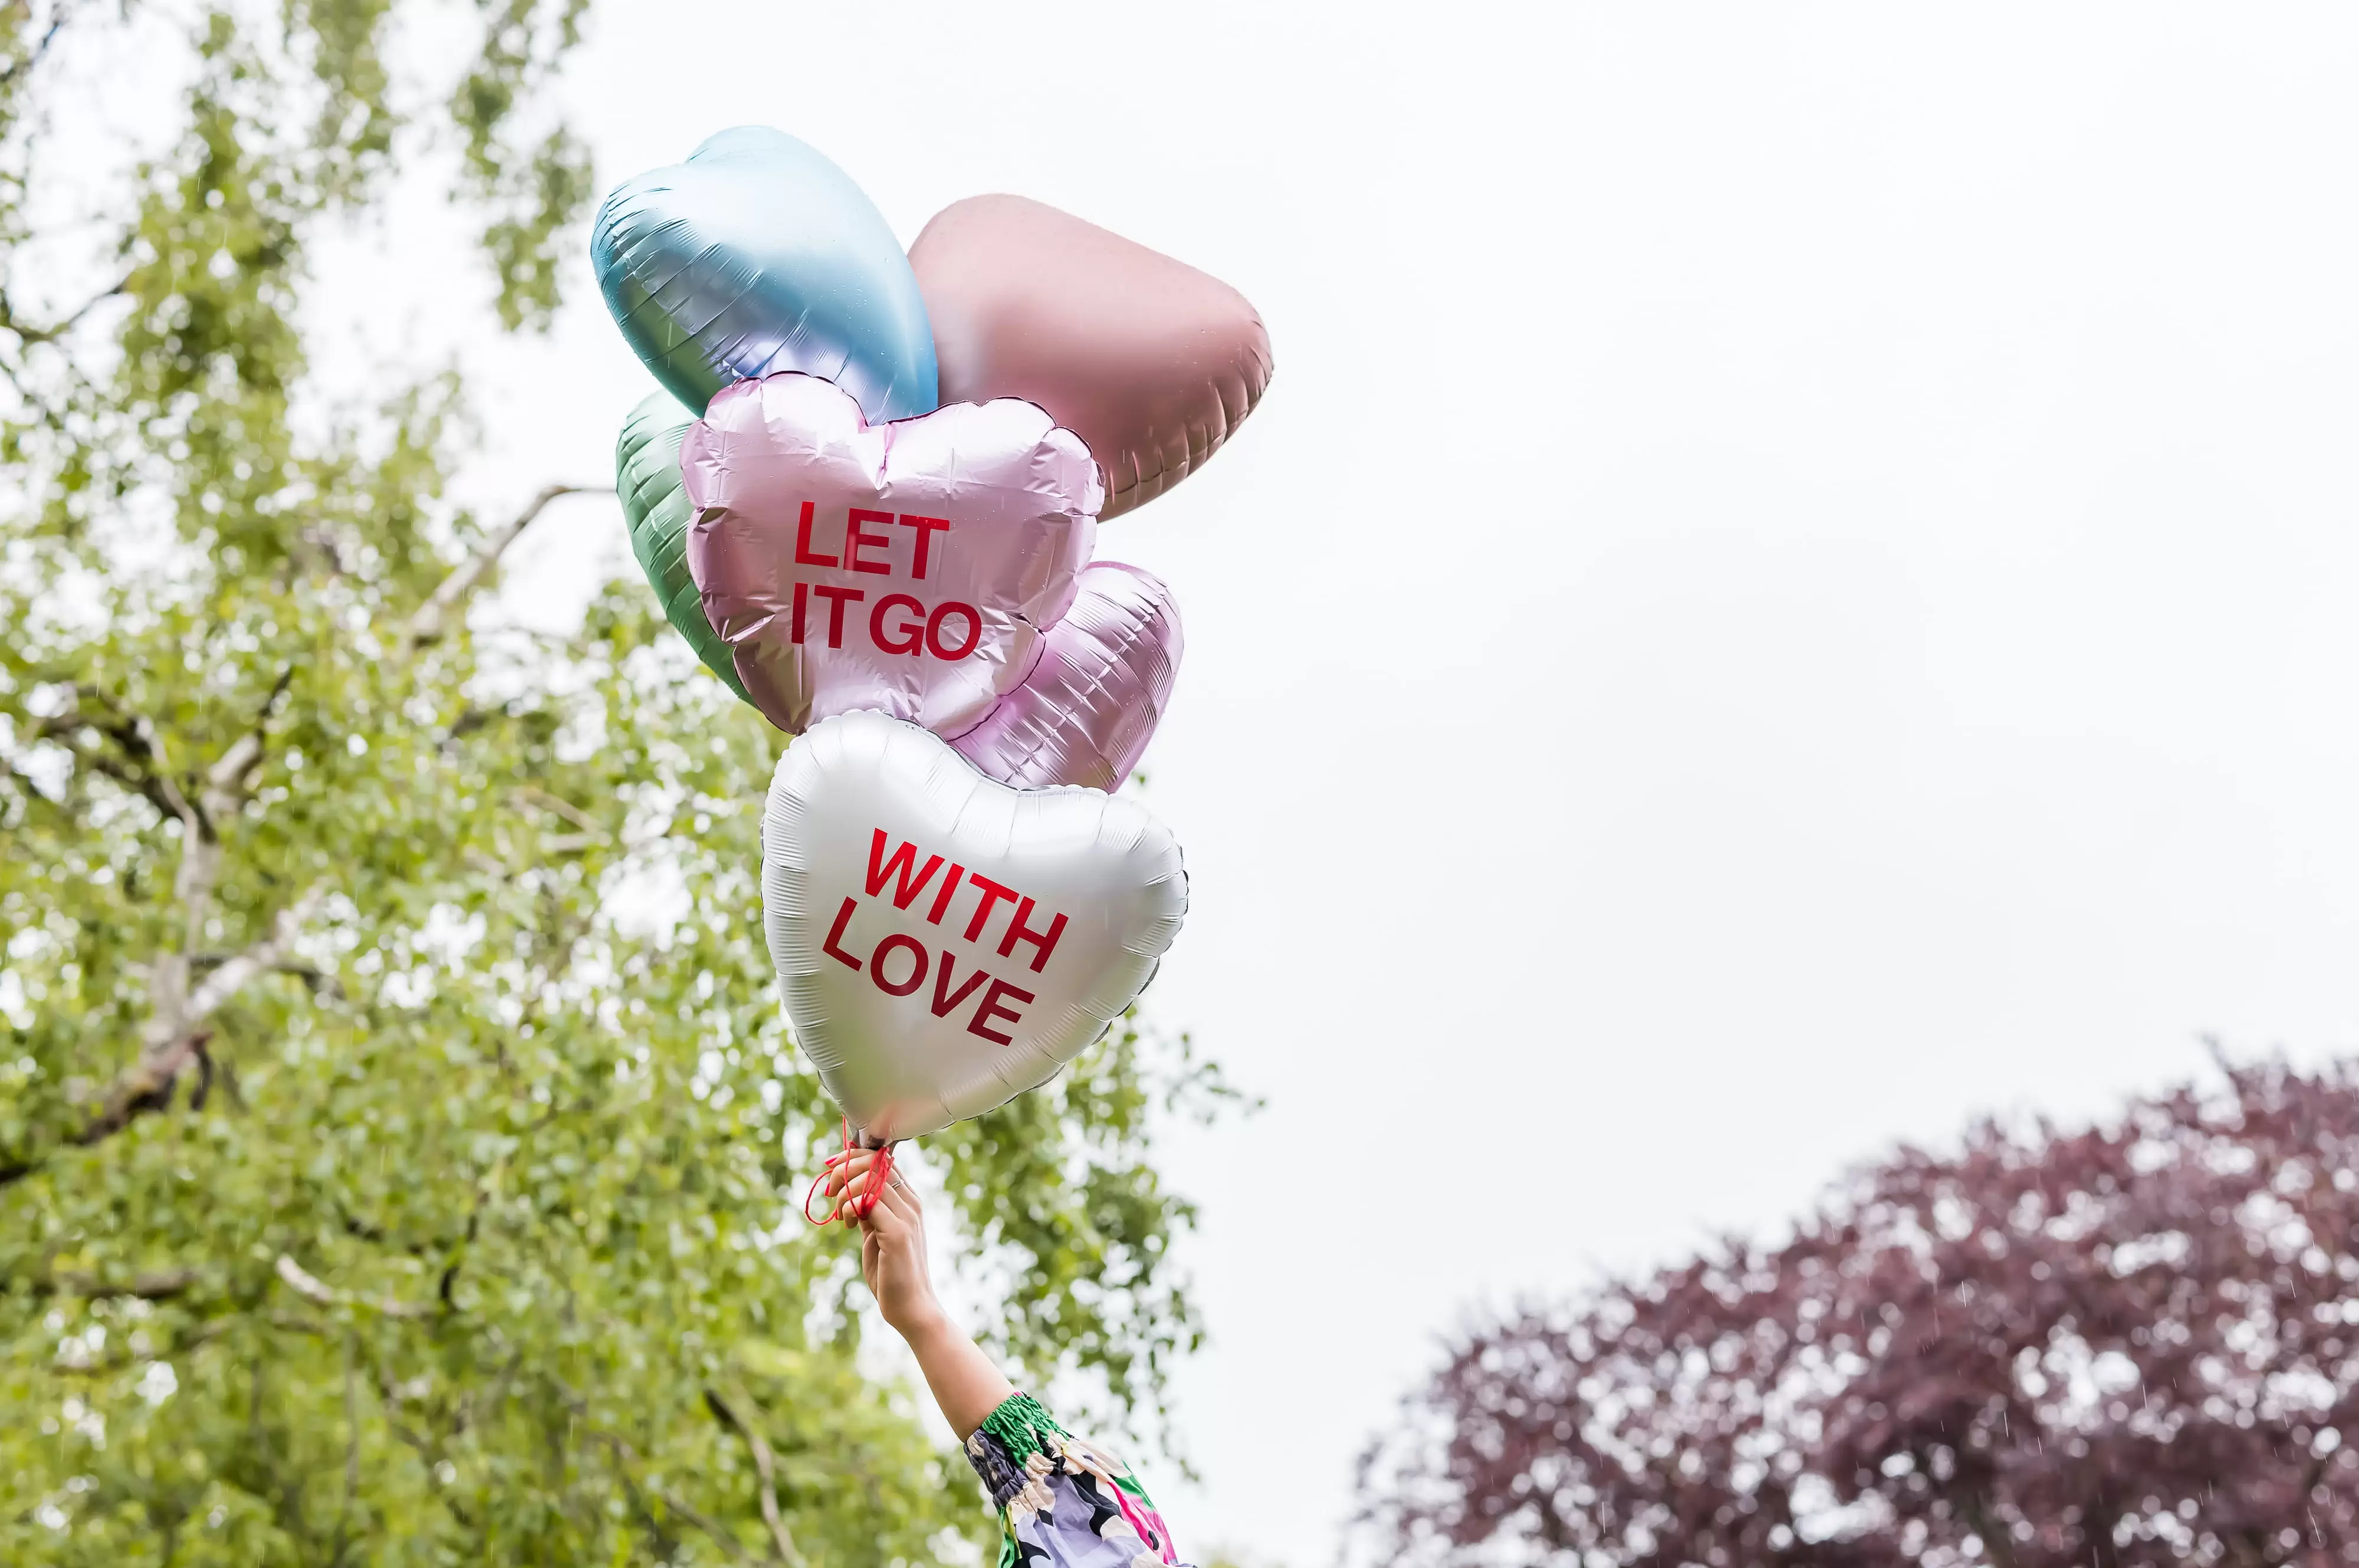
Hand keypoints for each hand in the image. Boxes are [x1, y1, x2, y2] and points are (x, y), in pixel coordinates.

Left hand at [830, 1150, 940, 1335]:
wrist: (910, 1307)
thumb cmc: (890, 1273)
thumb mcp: (876, 1235)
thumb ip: (869, 1212)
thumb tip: (850, 1193)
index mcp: (909, 1201)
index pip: (883, 1160)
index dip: (854, 1156)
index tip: (831, 1165)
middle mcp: (912, 1204)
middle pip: (875, 1163)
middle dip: (844, 1169)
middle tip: (829, 1191)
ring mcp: (907, 1217)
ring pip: (869, 1179)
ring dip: (844, 1190)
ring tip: (838, 1212)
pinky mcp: (897, 1233)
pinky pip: (867, 1202)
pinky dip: (849, 1206)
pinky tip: (846, 1222)